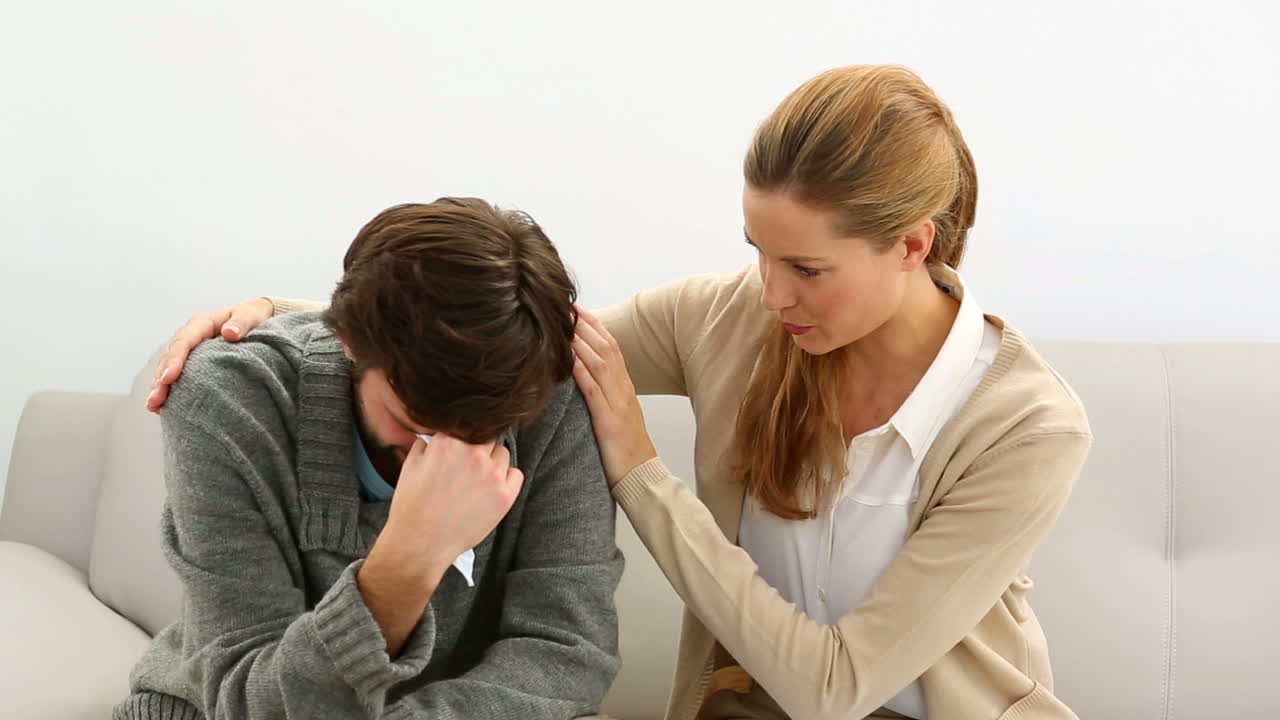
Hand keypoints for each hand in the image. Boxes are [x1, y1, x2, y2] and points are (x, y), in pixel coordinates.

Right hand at [146, 297, 274, 411]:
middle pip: (170, 358)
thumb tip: (230, 333)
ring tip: (154, 406)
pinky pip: (176, 376)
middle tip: (156, 400)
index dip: (174, 360)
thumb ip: (242, 323)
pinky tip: (163, 407)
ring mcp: (189, 351)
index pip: (183, 342)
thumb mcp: (250, 316)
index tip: (168, 378)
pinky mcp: (192, 363)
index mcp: (201, 324)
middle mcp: (190, 337)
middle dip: (161, 379)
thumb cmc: (252, 317)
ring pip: (167, 368)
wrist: (257, 319)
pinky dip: (169, 390)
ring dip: (160, 387)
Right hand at [360, 434, 523, 655]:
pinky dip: (507, 478)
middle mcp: (474, 454)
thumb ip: (428, 443)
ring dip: (493, 461)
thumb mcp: (411, 465)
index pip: (468, 424)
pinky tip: (492, 489)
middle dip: (478, 447)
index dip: (465, 434)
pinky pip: (516, 474)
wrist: (421, 543)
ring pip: (503, 454)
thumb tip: (439, 433)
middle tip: (468, 465)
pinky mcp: (505, 496)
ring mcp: (492, 475)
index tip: (464, 443)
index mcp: (449, 441)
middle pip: (487, 437)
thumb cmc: (412, 505)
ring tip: (478, 480)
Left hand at [570, 305, 657, 486]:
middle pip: (605, 348)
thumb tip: (585, 376)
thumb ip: (605, 393)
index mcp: (625, 387)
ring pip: (600, 363)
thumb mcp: (617, 414)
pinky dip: (580, 371)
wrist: (642, 476)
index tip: (577, 308)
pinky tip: (567, 358)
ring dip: (580, 341)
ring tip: (563, 323)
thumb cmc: (626, 449)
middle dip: (585, 325)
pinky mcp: (609, 421)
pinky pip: (593, 391)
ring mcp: (618, 404)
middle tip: (565, 305)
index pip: (611, 347)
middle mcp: (623, 389)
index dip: (594, 326)